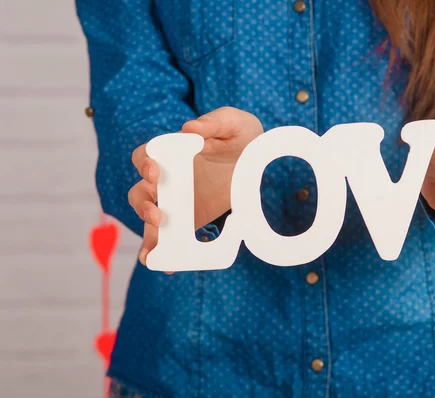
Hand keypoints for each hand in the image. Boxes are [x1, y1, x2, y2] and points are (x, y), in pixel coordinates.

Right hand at [128, 107, 262, 266]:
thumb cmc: (241, 136)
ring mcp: (177, 201)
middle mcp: (169, 178)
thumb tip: (189, 129)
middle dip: (142, 205)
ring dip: (149, 234)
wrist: (259, 161)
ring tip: (157, 248)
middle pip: (140, 193)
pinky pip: (171, 238)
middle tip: (159, 215)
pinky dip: (165, 252)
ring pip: (150, 219)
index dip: (144, 165)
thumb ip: (214, 122)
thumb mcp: (235, 123)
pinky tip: (169, 266)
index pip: (144, 157)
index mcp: (172, 152)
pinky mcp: (190, 220)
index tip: (156, 173)